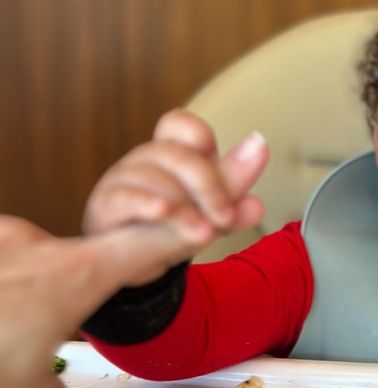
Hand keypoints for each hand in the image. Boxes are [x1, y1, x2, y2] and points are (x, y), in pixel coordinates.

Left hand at [0, 216, 211, 387]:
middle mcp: (22, 249)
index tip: (197, 226)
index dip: (174, 238)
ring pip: (11, 271)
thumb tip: (35, 385)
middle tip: (21, 352)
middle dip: (53, 301)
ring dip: (4, 306)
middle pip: (63, 265)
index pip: (139, 247)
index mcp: (65, 278)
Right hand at [83, 109, 267, 281]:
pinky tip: (161, 212)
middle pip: (177, 156)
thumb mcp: (210, 207)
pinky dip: (146, 203)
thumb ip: (234, 182)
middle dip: (209, 186)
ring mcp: (123, 179)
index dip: (196, 131)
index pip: (177, 124)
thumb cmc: (174, 225)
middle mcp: (145, 159)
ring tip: (204, 232)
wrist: (132, 264)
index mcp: (172, 152)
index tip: (212, 151)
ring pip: (156, 179)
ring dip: (185, 207)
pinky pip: (125, 197)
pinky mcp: (106, 205)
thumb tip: (261, 147)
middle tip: (225, 217)